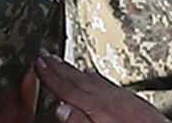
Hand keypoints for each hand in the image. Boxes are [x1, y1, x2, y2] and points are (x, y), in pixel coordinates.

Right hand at [36, 55, 168, 122]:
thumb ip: (79, 121)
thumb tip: (59, 108)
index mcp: (100, 106)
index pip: (70, 88)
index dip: (51, 76)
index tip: (37, 63)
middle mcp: (112, 97)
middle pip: (80, 79)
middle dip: (60, 67)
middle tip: (44, 54)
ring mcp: (124, 96)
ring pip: (93, 79)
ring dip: (75, 70)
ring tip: (62, 62)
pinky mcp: (134, 101)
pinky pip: (107, 83)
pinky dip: (93, 77)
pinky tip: (92, 78)